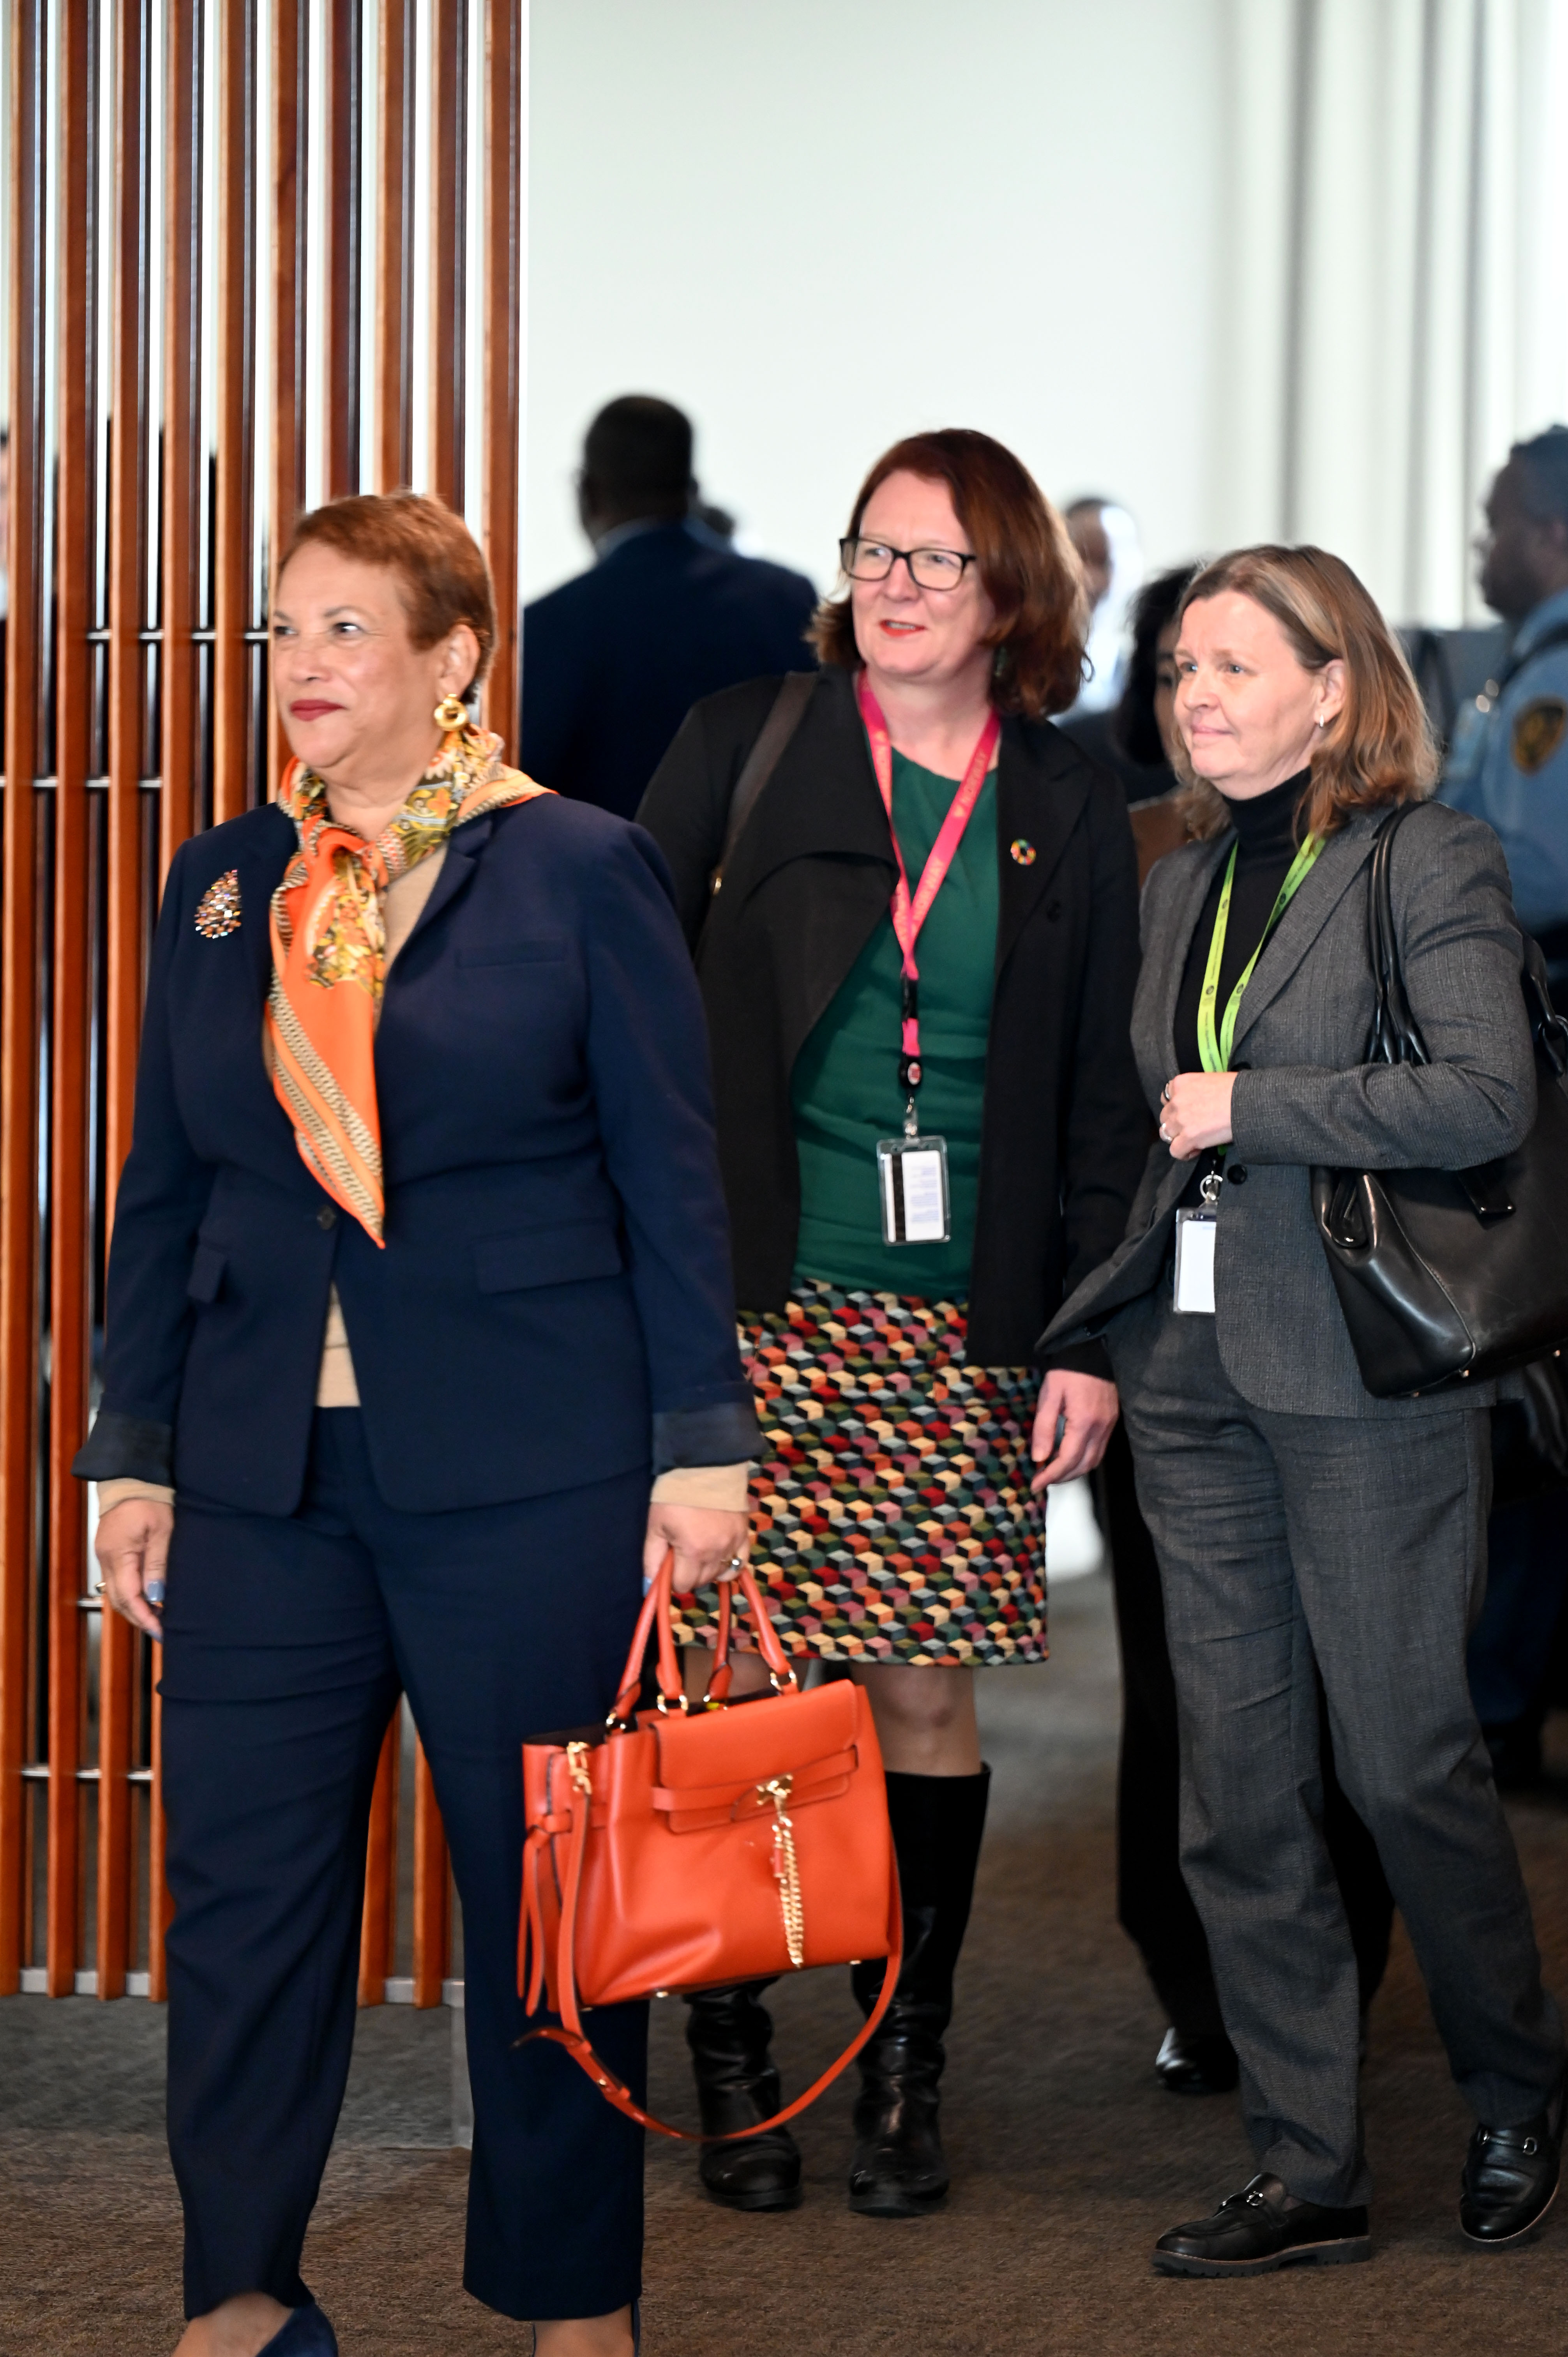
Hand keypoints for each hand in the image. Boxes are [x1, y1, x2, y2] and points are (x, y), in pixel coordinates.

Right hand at [95, 1498, 173, 1640]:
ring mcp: (105, 1555)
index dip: (145, 1616)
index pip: (128, 1596)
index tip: (160, 1630)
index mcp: (118, 1554)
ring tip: (157, 1618)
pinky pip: (117, 1580)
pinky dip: (131, 1593)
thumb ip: (158, 1563)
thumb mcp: (161, 1530)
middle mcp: (106, 1558)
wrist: (131, 1476)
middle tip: (161, 1630)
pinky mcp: (109, 1550)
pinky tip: (147, 1598)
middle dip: (139, 1617)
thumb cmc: (149, 1497)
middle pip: (119, 1600)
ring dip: (135, 1607)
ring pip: (116, 1593)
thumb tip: (157, 1595)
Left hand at [643, 1502, 748, 1596]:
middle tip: (680, 1555)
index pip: (682, 1585)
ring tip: (698, 1553)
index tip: (668, 1565)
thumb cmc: (674, 1495)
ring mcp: (733, 1544)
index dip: (672, 1579)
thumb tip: (650, 1587)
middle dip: (688, 1574)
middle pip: (701, 1581)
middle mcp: (716, 1552)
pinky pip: (741, 1563)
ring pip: (720, 1574)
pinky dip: (729, 1566)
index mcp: (692, 1551)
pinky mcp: (744, 1534)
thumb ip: (652, 1558)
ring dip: (707, 1570)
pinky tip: (719, 1559)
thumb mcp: (655, 1525)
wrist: (704, 1466)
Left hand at [1030, 1370, 1119, 1492]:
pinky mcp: (1111, 1421)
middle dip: (1062, 1478)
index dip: (1051, 1476)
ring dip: (1074, 1471)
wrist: (1093, 1350)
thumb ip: (1044, 1427)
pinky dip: (1084, 1460)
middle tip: (1042, 1480)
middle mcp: (1101, 1428)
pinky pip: (1099, 1449)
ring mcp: (1109, 1426)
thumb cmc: (1068, 1370)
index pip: (1067, 1460)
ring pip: (1094, 1461)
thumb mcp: (1049, 1395)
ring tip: (1054, 1472)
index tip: (1035, 1484)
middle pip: (1083, 1466)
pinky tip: (1070, 1457)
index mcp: (1084, 1422)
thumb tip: (1039, 1457)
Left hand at [1159, 1071, 1235, 1158]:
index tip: (1187, 1113)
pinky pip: (1175, 1151)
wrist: (1246, 1102)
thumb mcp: (1210, 1081)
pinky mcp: (1188, 1137)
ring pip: (1166, 1134)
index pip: (1166, 1098)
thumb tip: (1197, 1103)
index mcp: (1180, 1083)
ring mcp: (1180, 1120)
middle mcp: (1176, 1101)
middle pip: (1165, 1117)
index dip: (1175, 1108)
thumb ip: (1195, 1091)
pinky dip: (1183, 1153)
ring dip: (1178, 1138)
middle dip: (1176, 1124)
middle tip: (1191, 1127)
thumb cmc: (1236, 1089)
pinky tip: (1195, 1150)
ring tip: (1193, 1140)